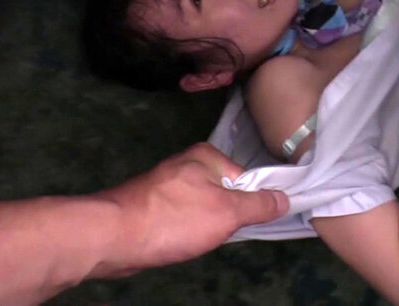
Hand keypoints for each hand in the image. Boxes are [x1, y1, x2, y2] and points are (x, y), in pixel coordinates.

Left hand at [90, 143, 287, 276]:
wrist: (113, 237)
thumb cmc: (174, 220)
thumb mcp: (227, 212)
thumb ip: (259, 205)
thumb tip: (285, 198)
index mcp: (207, 156)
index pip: (247, 179)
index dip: (251, 203)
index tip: (245, 223)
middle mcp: (187, 164)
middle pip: (225, 193)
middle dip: (225, 217)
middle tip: (216, 233)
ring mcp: (166, 184)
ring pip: (203, 207)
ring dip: (204, 226)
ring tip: (193, 238)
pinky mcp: (151, 204)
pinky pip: (182, 217)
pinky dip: (184, 230)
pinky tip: (177, 241)